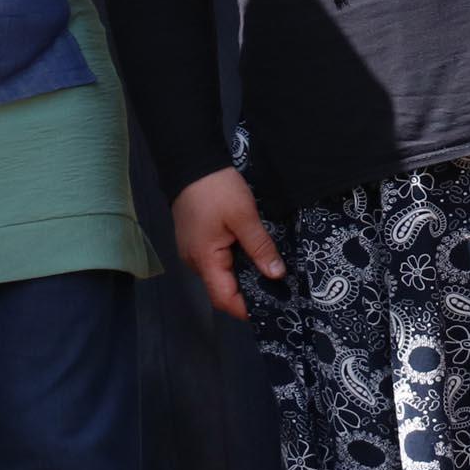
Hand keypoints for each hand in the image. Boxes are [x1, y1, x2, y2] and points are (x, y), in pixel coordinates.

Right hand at [172, 168, 284, 320]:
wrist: (191, 161)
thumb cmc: (217, 190)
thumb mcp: (244, 217)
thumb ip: (260, 247)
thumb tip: (276, 275)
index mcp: (204, 260)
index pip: (223, 299)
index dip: (246, 308)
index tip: (272, 307)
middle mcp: (195, 262)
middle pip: (222, 289)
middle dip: (249, 292)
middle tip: (278, 289)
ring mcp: (194, 251)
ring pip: (220, 274)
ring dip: (243, 275)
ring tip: (270, 272)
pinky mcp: (196, 240)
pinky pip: (217, 260)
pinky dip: (235, 262)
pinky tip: (253, 255)